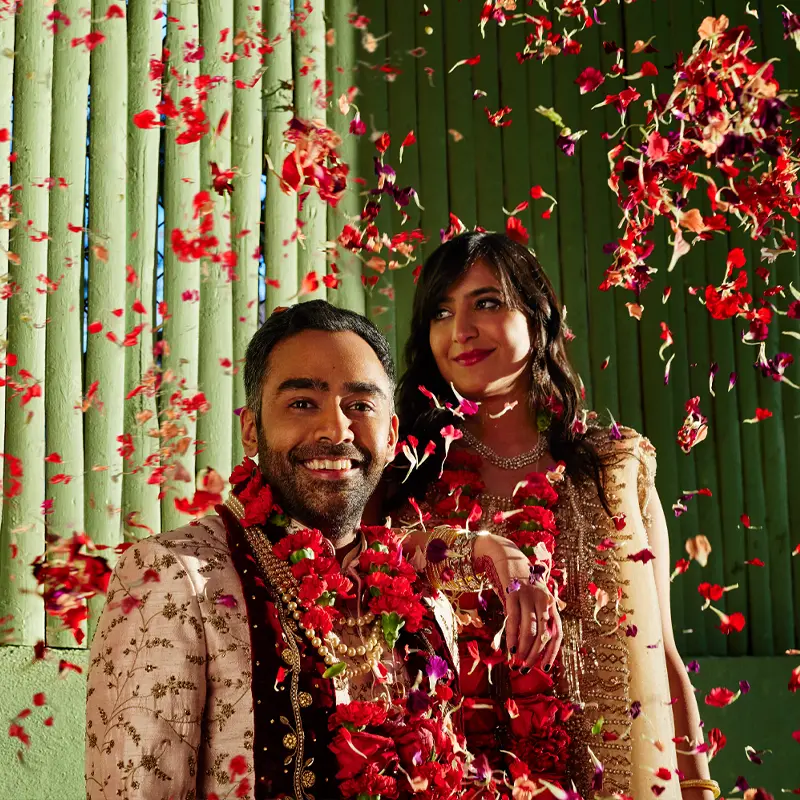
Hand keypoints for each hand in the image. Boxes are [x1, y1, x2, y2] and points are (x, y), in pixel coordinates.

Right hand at [472, 533, 562, 669]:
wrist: (505, 555)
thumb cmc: (519, 581)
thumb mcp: (531, 597)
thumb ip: (534, 615)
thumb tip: (532, 643)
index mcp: (550, 603)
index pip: (557, 632)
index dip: (552, 652)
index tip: (544, 668)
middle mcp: (543, 600)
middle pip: (543, 634)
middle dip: (534, 654)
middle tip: (525, 668)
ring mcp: (528, 595)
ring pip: (529, 629)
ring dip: (523, 649)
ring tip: (516, 662)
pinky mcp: (513, 592)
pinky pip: (513, 619)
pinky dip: (512, 636)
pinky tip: (509, 648)